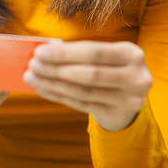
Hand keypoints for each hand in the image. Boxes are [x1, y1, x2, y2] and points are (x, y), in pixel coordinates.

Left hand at [24, 40, 152, 131]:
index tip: (39, 52)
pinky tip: (43, 89)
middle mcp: (136, 77)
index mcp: (131, 53)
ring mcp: (130, 99)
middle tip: (32, 66)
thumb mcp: (103, 57)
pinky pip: (82, 105)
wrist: (128, 99)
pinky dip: (59, 96)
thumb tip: (44, 52)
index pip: (93, 52)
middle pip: (89, 73)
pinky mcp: (118, 114)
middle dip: (56, 69)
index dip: (65, 53)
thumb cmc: (108, 68)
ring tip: (31, 78)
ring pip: (83, 91)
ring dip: (53, 84)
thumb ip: (79, 53)